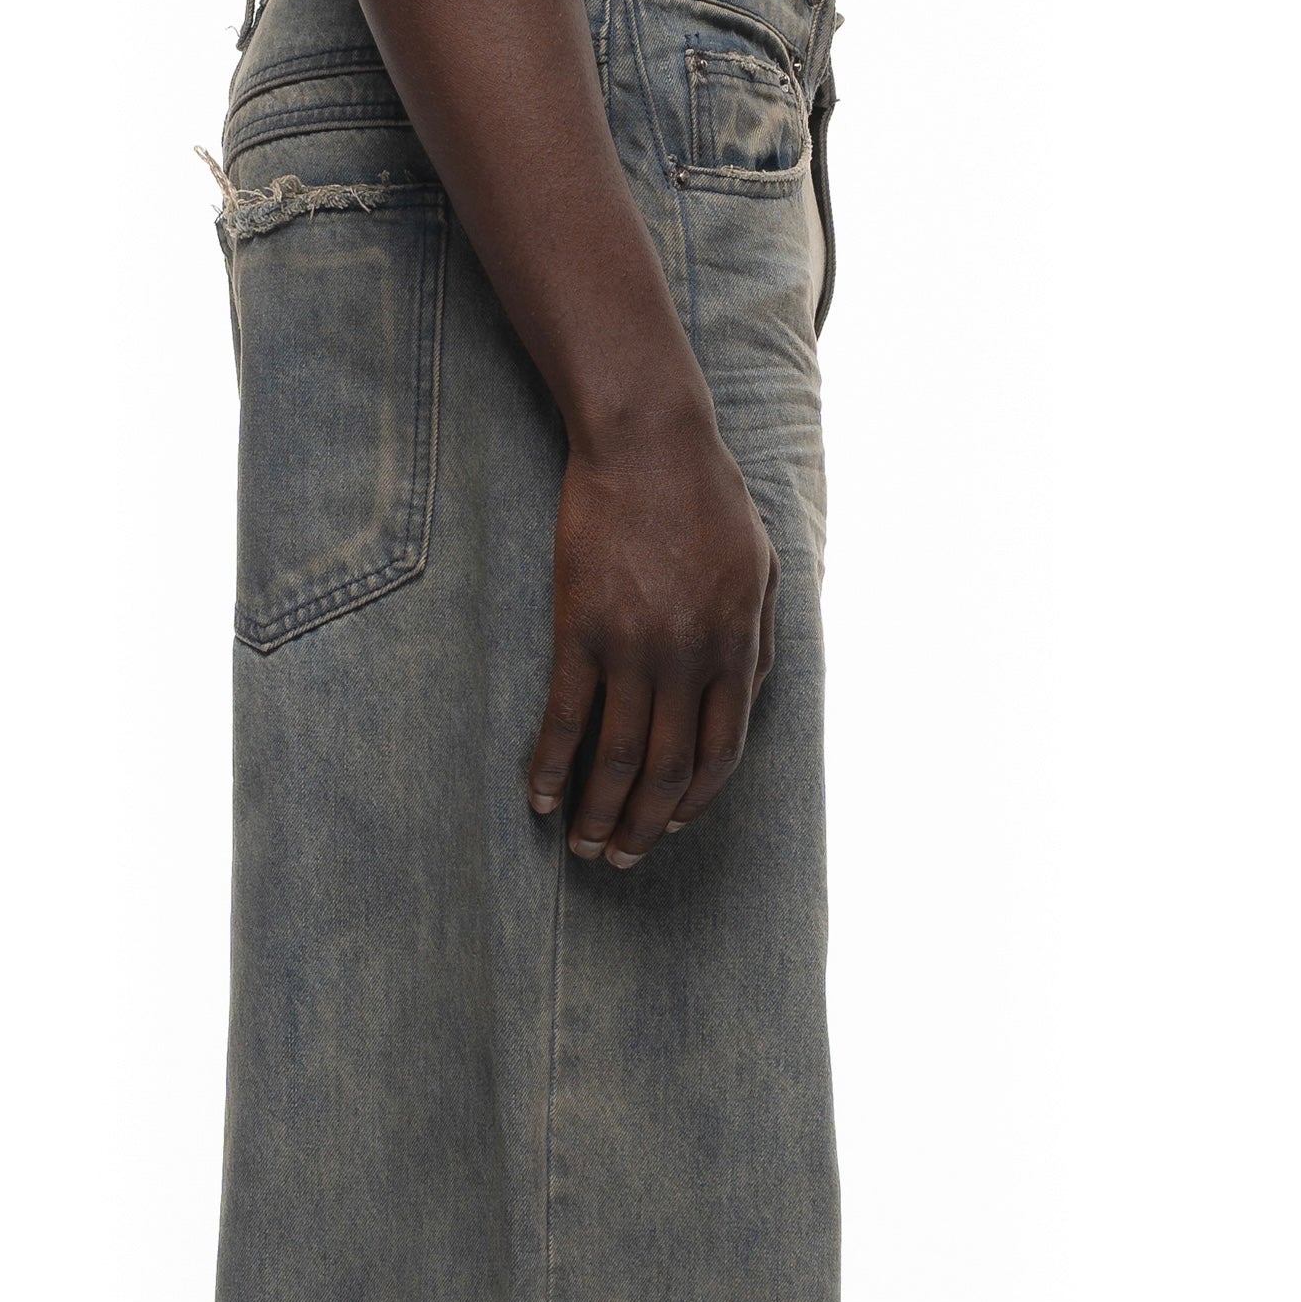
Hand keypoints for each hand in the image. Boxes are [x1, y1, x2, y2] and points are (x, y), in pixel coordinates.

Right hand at [525, 403, 778, 865]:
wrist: (648, 441)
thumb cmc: (708, 500)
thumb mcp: (762, 567)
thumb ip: (760, 639)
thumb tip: (752, 697)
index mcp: (736, 647)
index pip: (721, 752)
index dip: (697, 801)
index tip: (672, 827)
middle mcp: (688, 658)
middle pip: (669, 769)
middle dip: (644, 826)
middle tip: (620, 859)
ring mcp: (633, 646)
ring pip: (619, 755)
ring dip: (598, 811)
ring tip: (581, 846)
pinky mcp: (581, 628)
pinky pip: (565, 715)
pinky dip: (551, 765)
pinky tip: (538, 799)